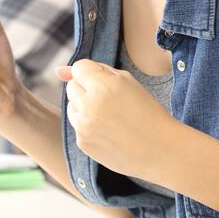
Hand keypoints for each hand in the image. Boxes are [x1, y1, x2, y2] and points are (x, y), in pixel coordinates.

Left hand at [58, 59, 182, 182]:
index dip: (93, 74)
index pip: (79, 68)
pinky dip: (88, 125)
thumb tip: (57, 70)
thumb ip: (93, 70)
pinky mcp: (83, 143)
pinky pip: (77, 126)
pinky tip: (109, 131)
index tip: (108, 84)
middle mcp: (89, 106)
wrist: (161, 149)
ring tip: (110, 116)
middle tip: (111, 100)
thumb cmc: (146, 111)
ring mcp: (84, 127)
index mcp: (102, 86)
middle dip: (87, 89)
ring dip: (84, 107)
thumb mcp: (126, 82)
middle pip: (72, 87)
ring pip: (71, 106)